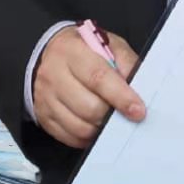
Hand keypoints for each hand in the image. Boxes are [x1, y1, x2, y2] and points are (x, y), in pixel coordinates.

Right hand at [32, 25, 144, 148]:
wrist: (50, 55)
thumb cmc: (86, 51)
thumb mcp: (108, 45)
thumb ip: (125, 62)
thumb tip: (140, 88)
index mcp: (72, 51)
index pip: (98, 78)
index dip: (121, 97)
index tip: (138, 111)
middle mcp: (54, 74)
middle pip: (88, 107)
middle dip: (112, 115)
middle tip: (124, 115)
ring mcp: (45, 97)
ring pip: (79, 126)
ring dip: (101, 129)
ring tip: (110, 120)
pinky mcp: (43, 116)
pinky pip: (69, 137)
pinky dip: (87, 138)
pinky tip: (96, 127)